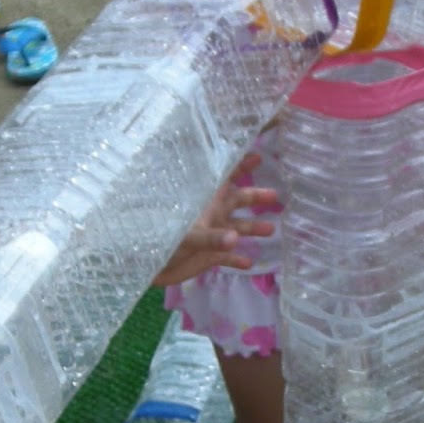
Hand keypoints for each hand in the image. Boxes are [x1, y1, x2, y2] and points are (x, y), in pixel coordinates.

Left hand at [153, 153, 277, 286]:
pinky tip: (249, 262)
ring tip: (270, 229)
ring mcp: (214, 235)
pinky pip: (229, 256)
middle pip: (239, 200)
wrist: (147, 266)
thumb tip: (235, 239)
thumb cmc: (163, 241)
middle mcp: (213, 214)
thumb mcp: (187, 236)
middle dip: (256, 197)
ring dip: (254, 228)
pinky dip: (238, 259)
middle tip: (276, 196)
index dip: (240, 165)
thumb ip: (211, 238)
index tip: (258, 156)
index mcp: (206, 201)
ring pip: (239, 228)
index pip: (225, 177)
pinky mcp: (211, 256)